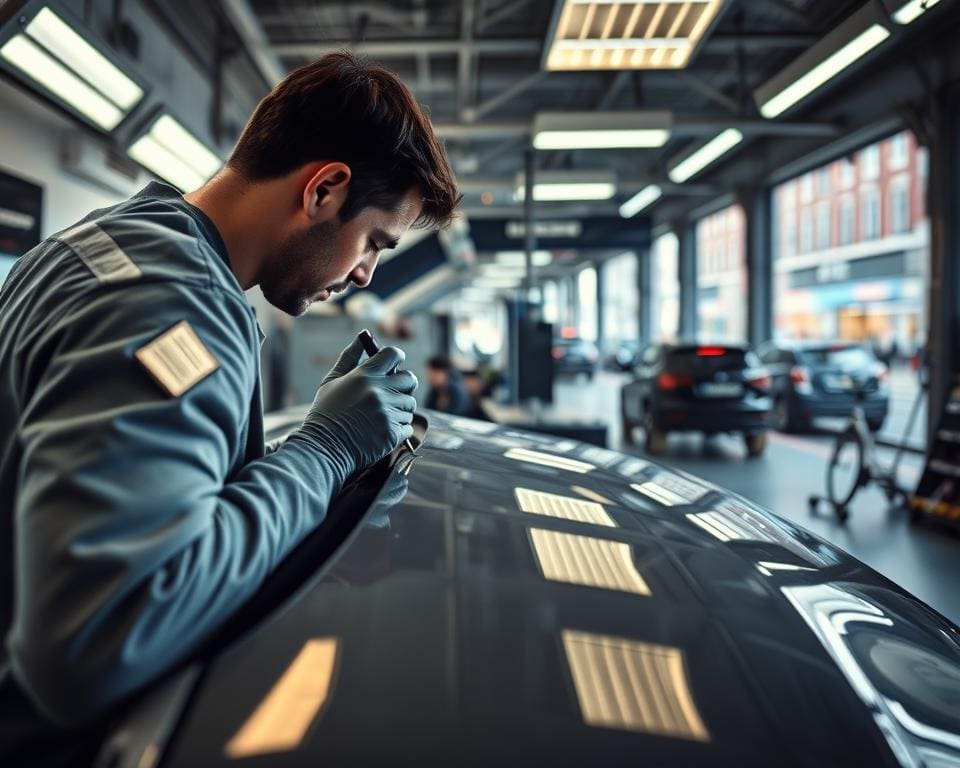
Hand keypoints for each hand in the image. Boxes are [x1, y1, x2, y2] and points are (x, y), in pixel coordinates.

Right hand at [298, 339, 417, 473]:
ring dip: (399, 410)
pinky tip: (381, 430)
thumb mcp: (331, 382)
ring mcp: (387, 412)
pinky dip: (399, 429)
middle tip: (391, 393)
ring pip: (409, 405)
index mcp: (364, 375)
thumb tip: (361, 338)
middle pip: (409, 379)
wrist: (323, 449)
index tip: (394, 366)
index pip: (394, 354)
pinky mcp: (392, 433)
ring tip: (380, 416)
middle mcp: (379, 391)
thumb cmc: (326, 414)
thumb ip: (349, 358)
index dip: (396, 358)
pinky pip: (408, 426)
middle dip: (403, 385)